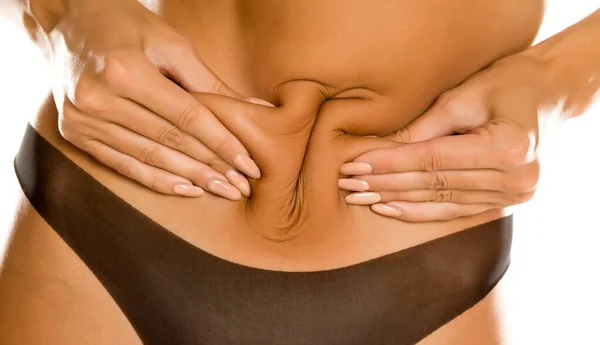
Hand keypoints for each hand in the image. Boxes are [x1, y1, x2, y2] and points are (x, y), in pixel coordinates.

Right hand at [48, 0, 267, 198]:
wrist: (64, 22)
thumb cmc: (125, 25)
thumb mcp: (170, 43)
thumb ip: (209, 82)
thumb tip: (255, 109)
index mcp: (125, 70)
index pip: (187, 117)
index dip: (222, 143)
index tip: (249, 163)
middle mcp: (99, 98)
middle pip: (170, 140)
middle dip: (212, 166)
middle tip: (241, 186)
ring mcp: (83, 119)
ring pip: (149, 157)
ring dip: (190, 178)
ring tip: (221, 190)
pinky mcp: (76, 133)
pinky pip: (123, 165)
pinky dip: (156, 180)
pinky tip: (186, 190)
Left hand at [339, 55, 554, 221]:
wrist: (548, 97)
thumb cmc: (506, 86)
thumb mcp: (463, 96)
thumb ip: (423, 128)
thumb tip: (380, 149)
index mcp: (508, 146)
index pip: (433, 159)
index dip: (390, 163)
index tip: (356, 164)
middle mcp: (514, 178)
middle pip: (434, 184)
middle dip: (386, 183)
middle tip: (349, 183)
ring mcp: (513, 195)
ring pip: (440, 201)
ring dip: (396, 199)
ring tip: (361, 197)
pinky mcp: (505, 202)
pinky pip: (454, 212)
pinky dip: (420, 211)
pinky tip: (390, 209)